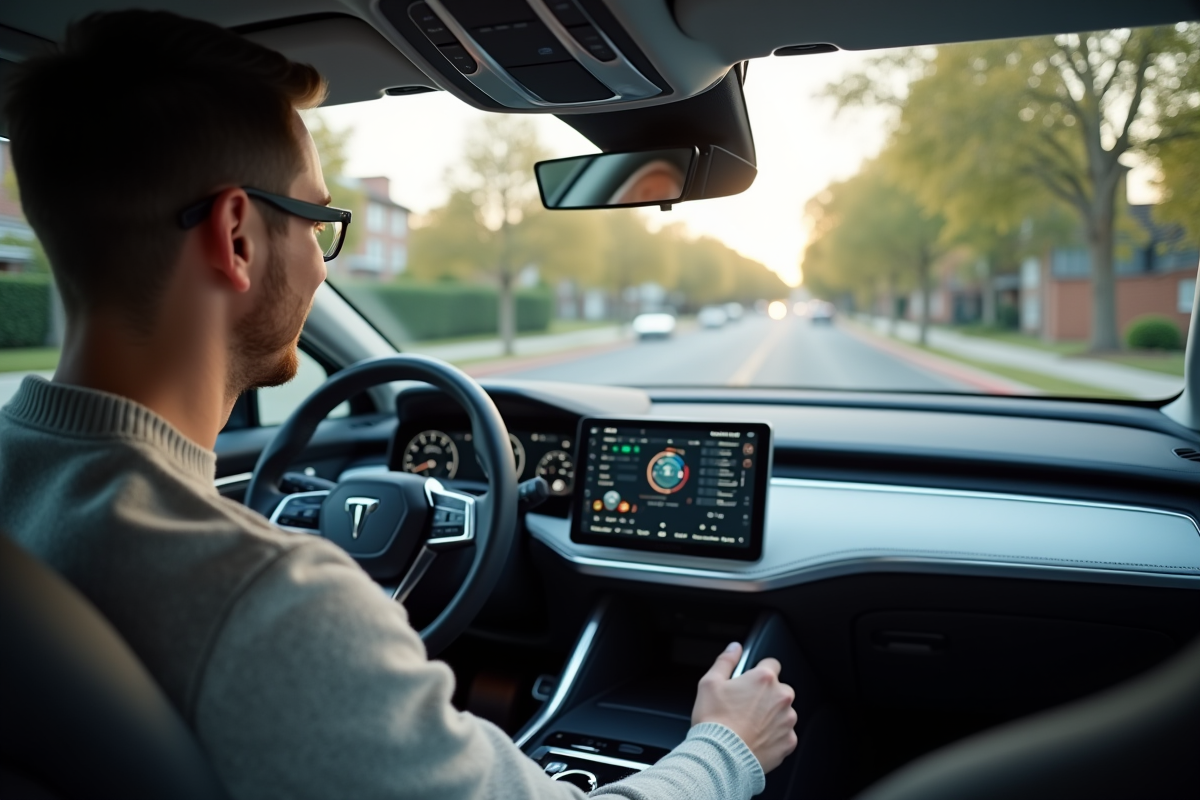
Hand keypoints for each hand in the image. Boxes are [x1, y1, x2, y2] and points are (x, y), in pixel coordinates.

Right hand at [691, 642, 797, 772]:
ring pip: (783, 712)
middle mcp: (781, 697)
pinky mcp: (788, 742)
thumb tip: (734, 648)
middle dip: (766, 695)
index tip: (750, 681)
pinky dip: (773, 736)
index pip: (771, 664)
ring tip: (749, 725)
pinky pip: (784, 734)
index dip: (758, 671)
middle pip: (779, 689)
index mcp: (764, 679)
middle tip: (745, 706)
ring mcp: (787, 721)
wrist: (721, 757)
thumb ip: (725, 660)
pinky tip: (755, 738)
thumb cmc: (714, 721)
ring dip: (771, 715)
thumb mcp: (710, 683)